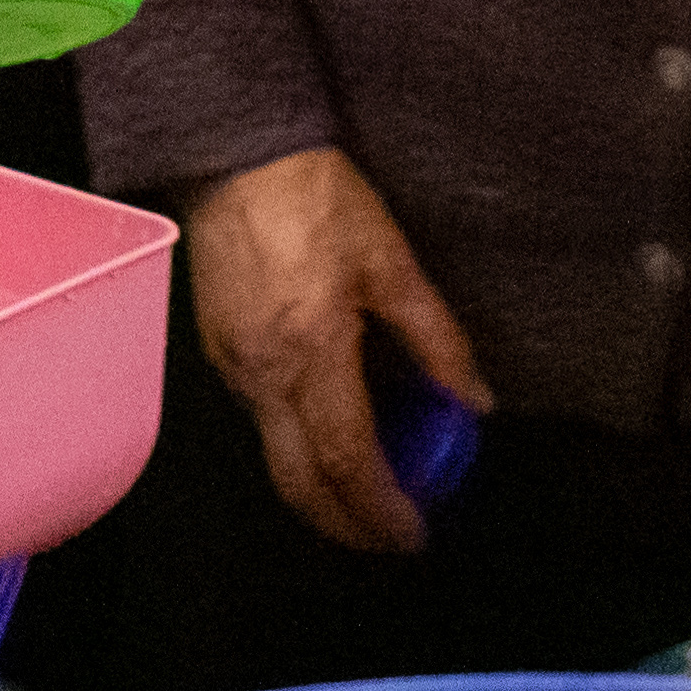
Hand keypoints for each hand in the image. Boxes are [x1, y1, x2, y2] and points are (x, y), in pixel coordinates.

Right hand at [185, 146, 496, 555]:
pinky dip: (297, 444)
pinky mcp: (217, 352)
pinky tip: (331, 430)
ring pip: (274, 456)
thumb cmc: (315, 196)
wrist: (237, 155)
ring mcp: (231, 366)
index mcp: (312, 349)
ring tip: (371, 488)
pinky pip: (258, 420)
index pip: (346, 459)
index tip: (411, 532)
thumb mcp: (393, 263)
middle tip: (388, 535)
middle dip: (345, 525)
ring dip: (321, 488)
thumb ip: (437, 339)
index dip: (380, 509)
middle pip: (299, 483)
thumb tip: (473, 398)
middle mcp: (263, 371)